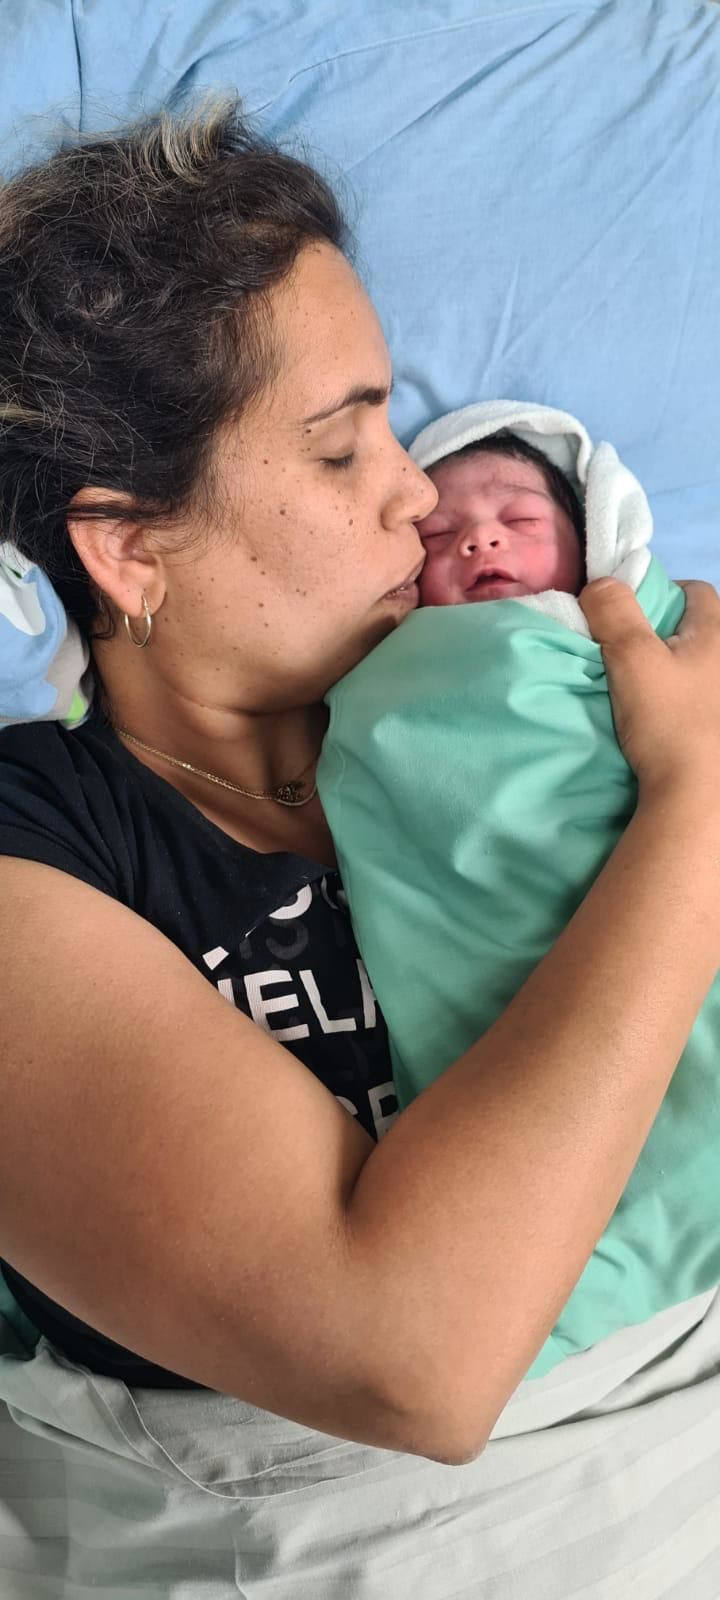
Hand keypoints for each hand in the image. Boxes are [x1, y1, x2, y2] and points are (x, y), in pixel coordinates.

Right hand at [579, 577, 719, 795]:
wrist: (698, 797)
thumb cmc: (670, 720)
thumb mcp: (631, 658)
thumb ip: (613, 612)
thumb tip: (600, 584)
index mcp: (718, 635)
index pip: (696, 592)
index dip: (662, 594)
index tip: (631, 617)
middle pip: (699, 631)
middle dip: (668, 635)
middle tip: (633, 654)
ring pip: (699, 669)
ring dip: (677, 673)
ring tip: (647, 692)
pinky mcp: (718, 728)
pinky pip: (701, 701)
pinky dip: (684, 703)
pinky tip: (663, 722)